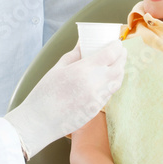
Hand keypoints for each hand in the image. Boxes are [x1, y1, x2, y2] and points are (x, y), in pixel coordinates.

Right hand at [4, 41, 125, 159]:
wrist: (40, 120)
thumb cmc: (45, 93)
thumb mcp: (57, 68)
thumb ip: (74, 55)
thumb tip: (83, 44)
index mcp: (83, 70)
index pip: (110, 54)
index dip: (117, 46)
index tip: (117, 42)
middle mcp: (94, 83)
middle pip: (118, 67)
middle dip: (122, 57)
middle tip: (121, 51)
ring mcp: (97, 98)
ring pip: (117, 82)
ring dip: (120, 71)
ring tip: (117, 64)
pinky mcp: (96, 109)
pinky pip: (110, 93)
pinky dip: (112, 84)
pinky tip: (108, 79)